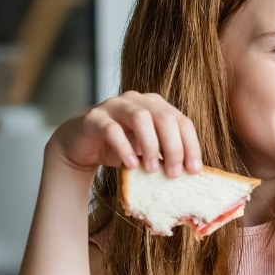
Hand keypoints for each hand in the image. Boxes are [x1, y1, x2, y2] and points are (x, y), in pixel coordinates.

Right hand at [50, 91, 202, 175]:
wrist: (81, 145)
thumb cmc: (120, 147)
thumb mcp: (147, 152)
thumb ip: (165, 155)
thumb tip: (190, 173)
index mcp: (157, 106)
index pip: (182, 122)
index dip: (191, 146)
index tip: (194, 170)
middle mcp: (139, 101)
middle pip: (165, 118)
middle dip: (174, 147)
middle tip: (174, 173)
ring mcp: (115, 105)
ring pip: (140, 118)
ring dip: (150, 145)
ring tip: (151, 169)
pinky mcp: (95, 117)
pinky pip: (112, 129)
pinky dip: (124, 147)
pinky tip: (130, 164)